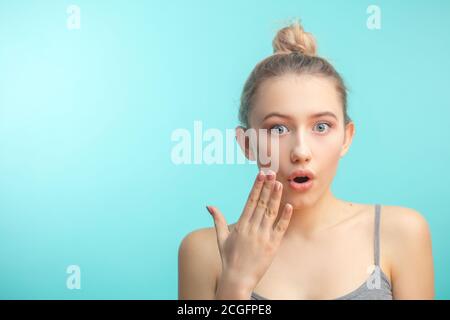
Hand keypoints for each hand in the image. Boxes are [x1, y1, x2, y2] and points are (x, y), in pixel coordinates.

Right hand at [207, 170, 292, 295]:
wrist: (238, 279)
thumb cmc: (228, 258)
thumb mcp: (221, 238)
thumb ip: (217, 220)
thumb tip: (209, 206)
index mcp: (240, 225)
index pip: (250, 201)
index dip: (256, 187)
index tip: (261, 175)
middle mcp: (252, 228)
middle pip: (262, 203)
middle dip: (267, 187)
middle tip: (272, 173)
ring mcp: (263, 236)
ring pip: (271, 213)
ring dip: (276, 198)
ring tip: (280, 184)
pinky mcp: (272, 245)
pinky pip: (280, 228)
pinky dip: (285, 217)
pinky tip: (289, 206)